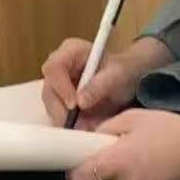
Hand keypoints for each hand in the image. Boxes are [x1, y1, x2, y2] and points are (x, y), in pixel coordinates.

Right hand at [41, 37, 168, 128]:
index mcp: (71, 51)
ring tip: (84, 128)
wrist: (130, 78)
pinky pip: (58, 114)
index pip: (54, 67)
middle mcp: (60, 66)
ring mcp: (58, 84)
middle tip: (76, 125)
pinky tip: (83, 128)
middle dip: (61, 109)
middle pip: (49, 89)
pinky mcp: (61, 100)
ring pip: (51, 105)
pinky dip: (69, 123)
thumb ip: (99, 86)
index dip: (61, 87)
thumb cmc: (124, 70)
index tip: (75, 105)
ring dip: (64, 119)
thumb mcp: (117, 75)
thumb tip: (80, 103)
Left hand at [67, 109, 179, 179]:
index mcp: (115, 162)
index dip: (72, 171)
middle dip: (91, 172)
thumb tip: (89, 137)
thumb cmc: (165, 128)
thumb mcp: (131, 118)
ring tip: (120, 159)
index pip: (78, 179)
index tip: (75, 160)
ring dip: (107, 178)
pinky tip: (135, 166)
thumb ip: (105, 129)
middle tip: (99, 154)